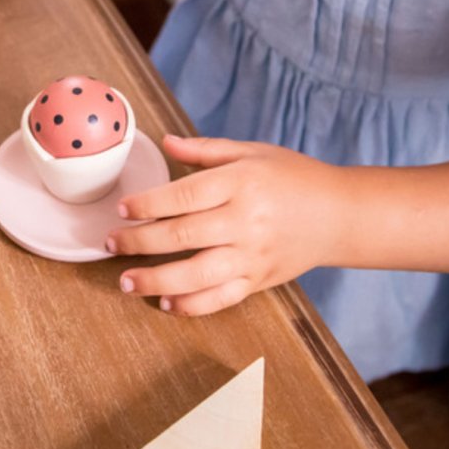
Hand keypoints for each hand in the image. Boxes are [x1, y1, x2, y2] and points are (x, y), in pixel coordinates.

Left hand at [106, 135, 349, 315]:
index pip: (185, 195)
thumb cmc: (292, 177)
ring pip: (197, 274)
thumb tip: (164, 142)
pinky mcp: (259, 281)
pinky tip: (165, 302)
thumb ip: (205, 150)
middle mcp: (246, 221)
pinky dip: (192, 305)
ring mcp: (253, 256)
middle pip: (183, 236)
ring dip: (156, 280)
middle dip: (139, 242)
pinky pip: (221, 299)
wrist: (339, 214)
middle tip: (110, 243)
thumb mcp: (252, 152)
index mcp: (241, 183)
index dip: (149, 204)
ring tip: (125, 282)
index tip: (123, 208)